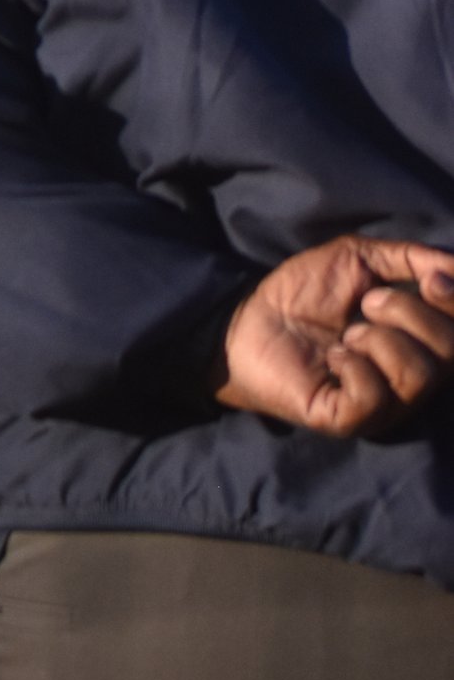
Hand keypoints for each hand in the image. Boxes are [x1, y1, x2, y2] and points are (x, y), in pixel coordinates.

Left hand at [218, 238, 453, 435]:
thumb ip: (408, 258)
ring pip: (417, 375)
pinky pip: (374, 396)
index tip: (431, 280)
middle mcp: (410, 383)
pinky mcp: (351, 421)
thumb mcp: (358, 259)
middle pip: (449, 353)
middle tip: (368, 302)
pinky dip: (353, 365)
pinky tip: (333, 358)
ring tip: (347, 333)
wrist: (247, 319)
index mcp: (418, 345)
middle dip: (408, 312)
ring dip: (378, 338)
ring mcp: (384, 407)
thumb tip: (453, 265)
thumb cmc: (303, 292)